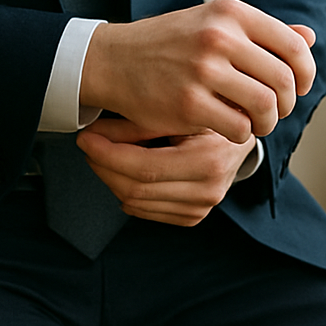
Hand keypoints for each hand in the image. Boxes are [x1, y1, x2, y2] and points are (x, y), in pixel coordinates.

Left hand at [76, 116, 257, 225]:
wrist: (239, 135)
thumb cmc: (206, 114)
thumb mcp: (176, 110)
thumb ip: (136, 124)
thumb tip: (93, 133)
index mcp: (208, 161)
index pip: (144, 168)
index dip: (107, 154)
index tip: (85, 139)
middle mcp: (209, 190)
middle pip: (137, 189)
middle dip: (103, 166)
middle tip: (88, 144)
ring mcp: (202, 207)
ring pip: (136, 203)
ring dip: (111, 179)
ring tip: (103, 153)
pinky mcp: (194, 216)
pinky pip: (146, 211)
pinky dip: (126, 192)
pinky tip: (123, 171)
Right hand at [80, 0, 314, 142]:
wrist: (113, 59)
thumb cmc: (168, 43)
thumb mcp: (213, 22)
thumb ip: (262, 32)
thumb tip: (309, 37)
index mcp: (229, 13)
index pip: (292, 47)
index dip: (304, 73)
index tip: (296, 86)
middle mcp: (218, 36)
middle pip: (283, 81)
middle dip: (286, 103)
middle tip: (272, 110)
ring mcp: (202, 70)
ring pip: (265, 107)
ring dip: (266, 122)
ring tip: (253, 122)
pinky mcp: (188, 104)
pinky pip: (239, 128)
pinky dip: (241, 134)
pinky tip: (228, 126)